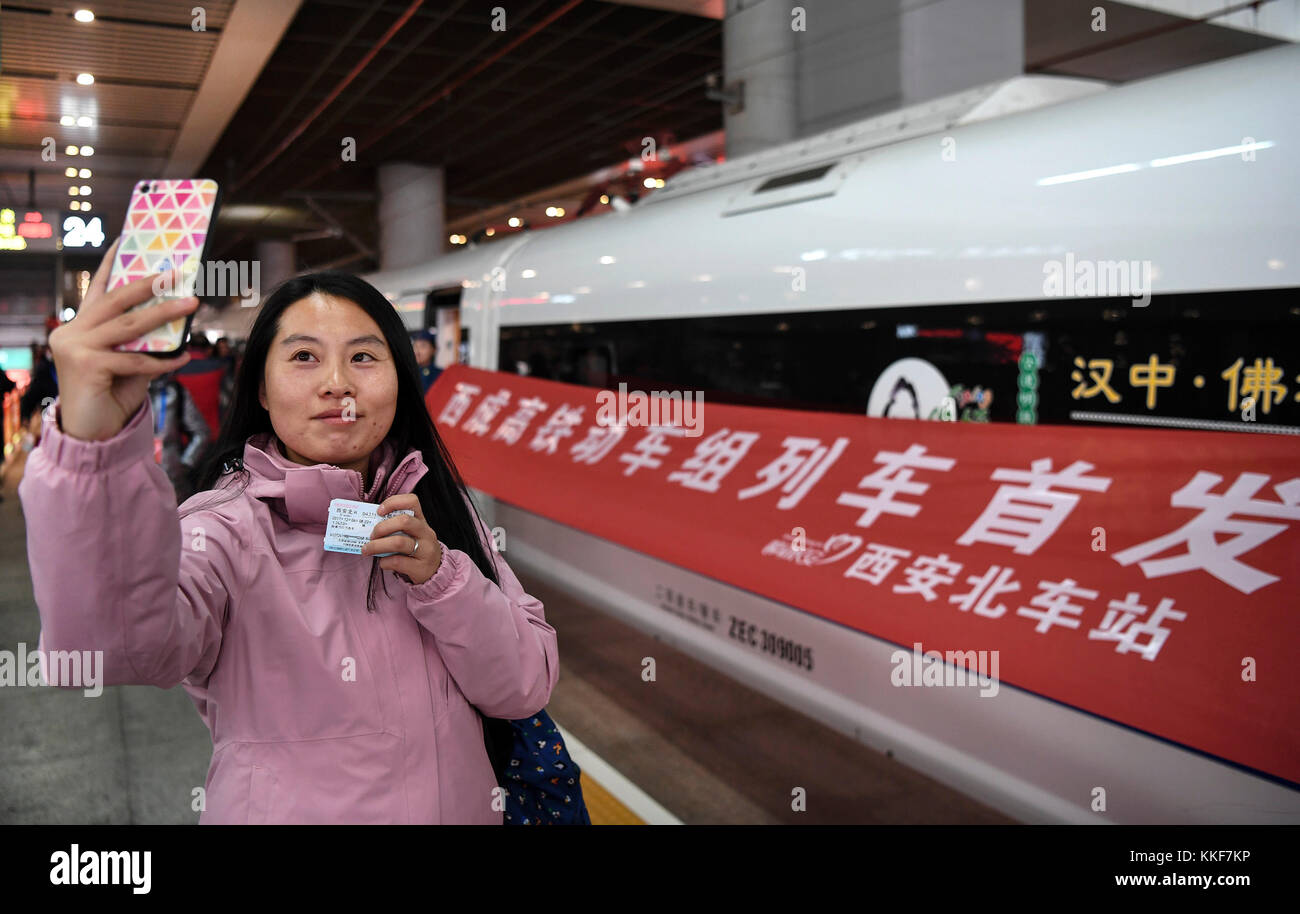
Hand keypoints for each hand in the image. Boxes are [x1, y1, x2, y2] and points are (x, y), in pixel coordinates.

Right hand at [50, 238, 197, 441]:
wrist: (94, 433)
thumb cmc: (112, 394)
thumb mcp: (129, 361)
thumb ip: (143, 340)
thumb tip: (176, 318)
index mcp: (79, 325)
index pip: (98, 288)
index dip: (111, 263)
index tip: (126, 240)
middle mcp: (71, 332)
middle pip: (117, 300)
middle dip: (151, 284)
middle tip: (180, 273)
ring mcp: (74, 348)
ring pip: (129, 326)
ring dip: (165, 314)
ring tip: (192, 304)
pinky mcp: (85, 366)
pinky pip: (136, 359)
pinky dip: (163, 360)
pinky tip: (184, 358)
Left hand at [361, 494, 443, 584]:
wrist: (436, 572)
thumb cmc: (416, 549)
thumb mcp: (412, 535)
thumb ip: (396, 528)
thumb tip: (369, 527)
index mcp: (421, 521)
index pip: (412, 502)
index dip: (393, 502)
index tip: (379, 511)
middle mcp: (426, 533)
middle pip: (404, 521)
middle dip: (382, 527)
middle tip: (371, 536)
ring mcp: (425, 550)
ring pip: (399, 542)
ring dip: (377, 545)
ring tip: (367, 549)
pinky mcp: (421, 567)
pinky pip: (398, 561)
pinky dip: (385, 562)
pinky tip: (383, 563)